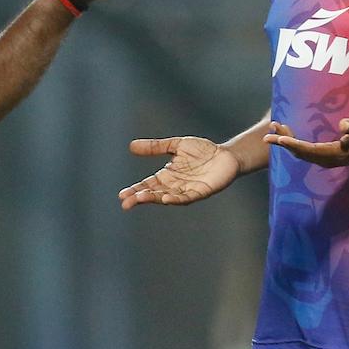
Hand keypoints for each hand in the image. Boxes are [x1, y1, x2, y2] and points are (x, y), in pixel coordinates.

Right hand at [119, 136, 239, 209]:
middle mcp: (175, 186)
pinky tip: (166, 198)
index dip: (135, 190)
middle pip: (154, 193)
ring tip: (141, 198)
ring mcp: (187, 190)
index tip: (122, 195)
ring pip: (167, 197)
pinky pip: (186, 198)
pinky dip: (176, 199)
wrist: (226, 155)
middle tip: (125, 203)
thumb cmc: (202, 151)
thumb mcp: (175, 145)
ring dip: (154, 198)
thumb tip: (131, 146)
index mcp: (167, 176)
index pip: (147, 185)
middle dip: (140, 198)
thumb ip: (155, 147)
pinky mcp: (200, 192)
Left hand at [263, 118, 348, 167]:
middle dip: (284, 144)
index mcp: (336, 153)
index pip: (311, 150)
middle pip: (302, 153)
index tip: (280, 139)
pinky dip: (295, 144)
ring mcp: (327, 159)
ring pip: (302, 153)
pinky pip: (306, 152)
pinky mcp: (327, 155)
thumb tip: (342, 125)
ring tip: (273, 131)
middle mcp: (329, 159)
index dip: (295, 145)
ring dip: (287, 144)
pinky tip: (288, 136)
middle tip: (267, 135)